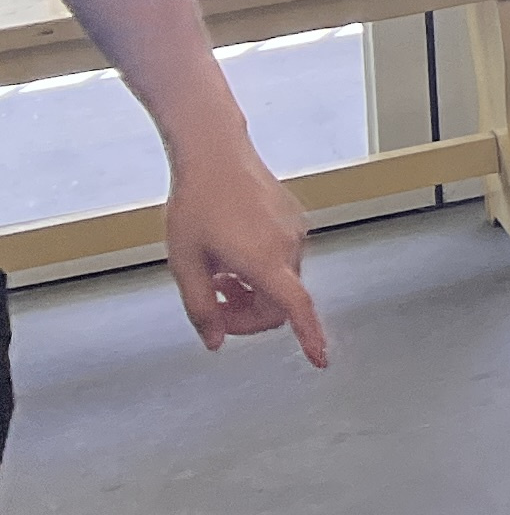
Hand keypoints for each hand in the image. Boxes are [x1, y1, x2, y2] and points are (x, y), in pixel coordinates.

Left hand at [160, 141, 327, 366]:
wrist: (214, 154)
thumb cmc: (195, 205)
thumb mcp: (184, 264)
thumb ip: (201, 309)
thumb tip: (215, 341)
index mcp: (263, 261)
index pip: (295, 308)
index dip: (309, 336)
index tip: (320, 360)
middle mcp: (288, 248)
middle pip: (279, 303)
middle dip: (247, 315)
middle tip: (213, 305)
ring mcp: (294, 232)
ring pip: (280, 282)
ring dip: (251, 292)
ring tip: (217, 274)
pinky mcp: (293, 219)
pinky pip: (282, 259)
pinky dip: (259, 270)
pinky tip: (231, 254)